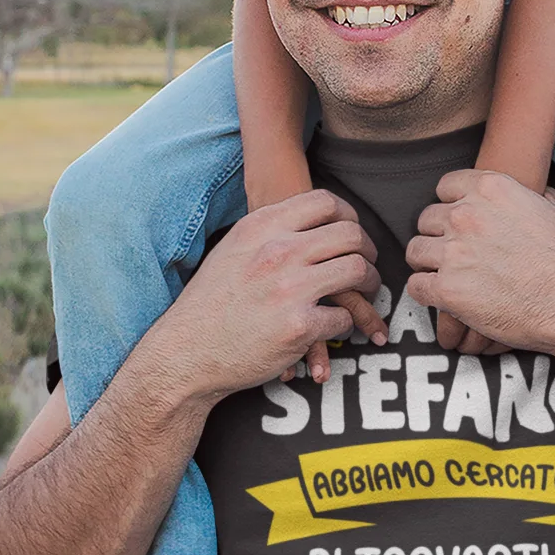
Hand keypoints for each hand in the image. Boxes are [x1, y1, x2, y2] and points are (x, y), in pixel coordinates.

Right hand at [150, 191, 380, 402]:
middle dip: (368, 250)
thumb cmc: (208, 303)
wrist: (184, 352)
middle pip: (350, 234)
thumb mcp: (233, 249)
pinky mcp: (299, 326)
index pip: (325, 202)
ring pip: (357, 271)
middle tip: (367, 264)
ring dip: (370, 284)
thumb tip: (306, 224)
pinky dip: (346, 325)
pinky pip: (344, 318)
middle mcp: (278, 251)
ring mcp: (289, 288)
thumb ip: (268, 232)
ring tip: (367, 293)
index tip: (352, 233)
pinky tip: (337, 328)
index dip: (349, 215)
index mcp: (262, 227)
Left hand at [405, 170, 554, 354]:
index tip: (459, 221)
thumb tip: (535, 193)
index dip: (452, 204)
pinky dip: (426, 293)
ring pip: (415, 250)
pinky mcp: (448, 289)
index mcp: (491, 189)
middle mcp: (466, 215)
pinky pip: (416, 287)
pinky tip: (443, 298)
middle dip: (438, 235)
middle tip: (455, 253)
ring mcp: (454, 252)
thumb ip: (539, 196)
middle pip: (427, 218)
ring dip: (428, 263)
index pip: (446, 186)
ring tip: (445, 276)